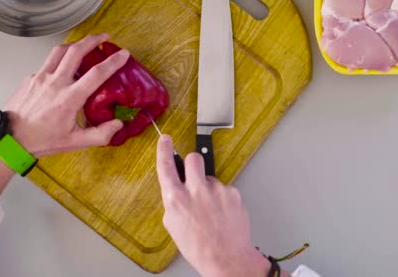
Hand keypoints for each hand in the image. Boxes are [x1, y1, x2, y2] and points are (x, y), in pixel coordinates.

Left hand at [0, 34, 128, 201]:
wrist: (9, 140)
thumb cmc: (42, 140)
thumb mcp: (75, 142)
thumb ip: (101, 134)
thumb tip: (119, 124)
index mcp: (69, 98)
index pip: (96, 74)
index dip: (112, 62)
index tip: (123, 54)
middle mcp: (55, 83)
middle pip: (75, 51)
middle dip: (93, 40)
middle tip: (105, 37)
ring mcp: (40, 77)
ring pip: (59, 51)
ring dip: (75, 44)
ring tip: (85, 44)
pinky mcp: (30, 78)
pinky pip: (48, 63)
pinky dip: (59, 61)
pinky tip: (64, 69)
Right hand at [156, 136, 269, 276]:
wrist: (226, 258)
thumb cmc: (199, 247)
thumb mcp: (174, 225)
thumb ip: (174, 202)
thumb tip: (177, 190)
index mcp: (176, 199)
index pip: (167, 166)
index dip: (164, 150)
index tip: (165, 140)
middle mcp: (196, 190)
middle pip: (194, 158)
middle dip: (193, 163)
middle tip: (195, 176)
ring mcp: (216, 190)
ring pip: (211, 178)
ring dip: (210, 188)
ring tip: (212, 210)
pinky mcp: (233, 193)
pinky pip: (225, 189)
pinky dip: (223, 199)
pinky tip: (223, 214)